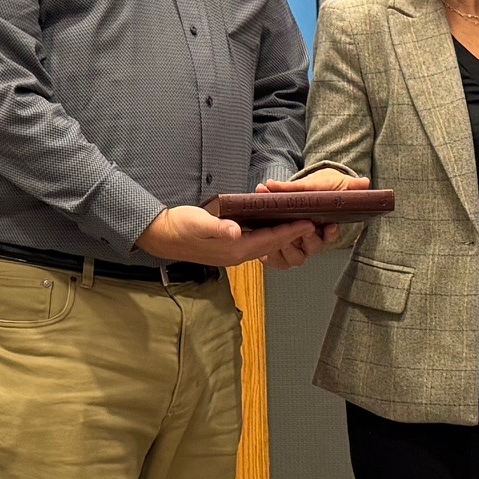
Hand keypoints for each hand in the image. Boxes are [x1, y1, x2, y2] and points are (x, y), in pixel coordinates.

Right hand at [138, 202, 309, 269]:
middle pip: (273, 246)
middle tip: (316, 225)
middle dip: (294, 236)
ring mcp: (233, 255)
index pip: (270, 240)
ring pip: (266, 247)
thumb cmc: (180, 226)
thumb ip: (218, 227)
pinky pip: (257, 246)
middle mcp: (237, 255)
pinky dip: (270, 238)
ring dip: (284, 238)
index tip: (309, 223)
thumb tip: (234, 231)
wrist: (162, 237)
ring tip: (302, 227)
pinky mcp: (228, 250)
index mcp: (234, 249)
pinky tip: (275, 229)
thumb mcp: (198, 222)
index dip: (291, 231)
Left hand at [255, 174, 356, 268]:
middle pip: (313, 247)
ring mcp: (296, 246)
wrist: (301, 194)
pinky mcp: (278, 248)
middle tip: (301, 227)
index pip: (331, 235)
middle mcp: (312, 240)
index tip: (331, 225)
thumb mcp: (329, 183)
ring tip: (279, 236)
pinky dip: (269, 255)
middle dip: (307, 238)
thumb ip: (346, 186)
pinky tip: (262, 249)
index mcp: (326, 228)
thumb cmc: (320, 189)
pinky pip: (275, 259)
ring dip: (286, 247)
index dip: (332, 233)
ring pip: (294, 257)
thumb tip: (365, 183)